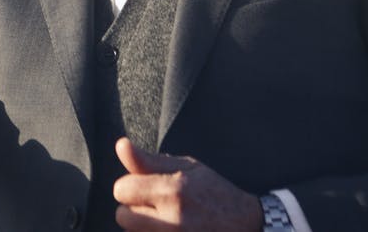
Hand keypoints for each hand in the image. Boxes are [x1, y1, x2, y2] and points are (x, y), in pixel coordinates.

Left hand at [112, 137, 261, 231]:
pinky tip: (170, 230)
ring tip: (167, 219)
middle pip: (122, 216)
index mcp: (173, 191)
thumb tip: (121, 145)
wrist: (246, 226)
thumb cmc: (215, 193)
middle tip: (158, 205)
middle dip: (134, 208)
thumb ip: (149, 160)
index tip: (148, 186)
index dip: (132, 186)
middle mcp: (171, 220)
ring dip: (143, 226)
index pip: (121, 189)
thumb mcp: (187, 168)